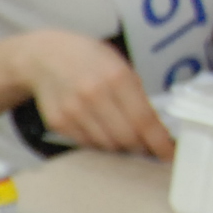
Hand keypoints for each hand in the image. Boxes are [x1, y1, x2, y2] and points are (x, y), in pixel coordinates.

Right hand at [11, 30, 172, 157]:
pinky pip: (86, 143)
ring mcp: (73, 111)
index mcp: (116, 77)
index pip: (144, 120)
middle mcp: (94, 95)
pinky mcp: (58, 123)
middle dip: (140, 147)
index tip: (169, 155)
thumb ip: (135, 94)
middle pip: (126, 138)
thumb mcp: (119, 65)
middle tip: (146, 146)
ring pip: (106, 145)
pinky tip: (97, 126)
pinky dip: (97, 141)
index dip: (159, 142)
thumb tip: (154, 129)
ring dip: (118, 145)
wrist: (43, 57)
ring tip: (119, 132)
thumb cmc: (89, 59)